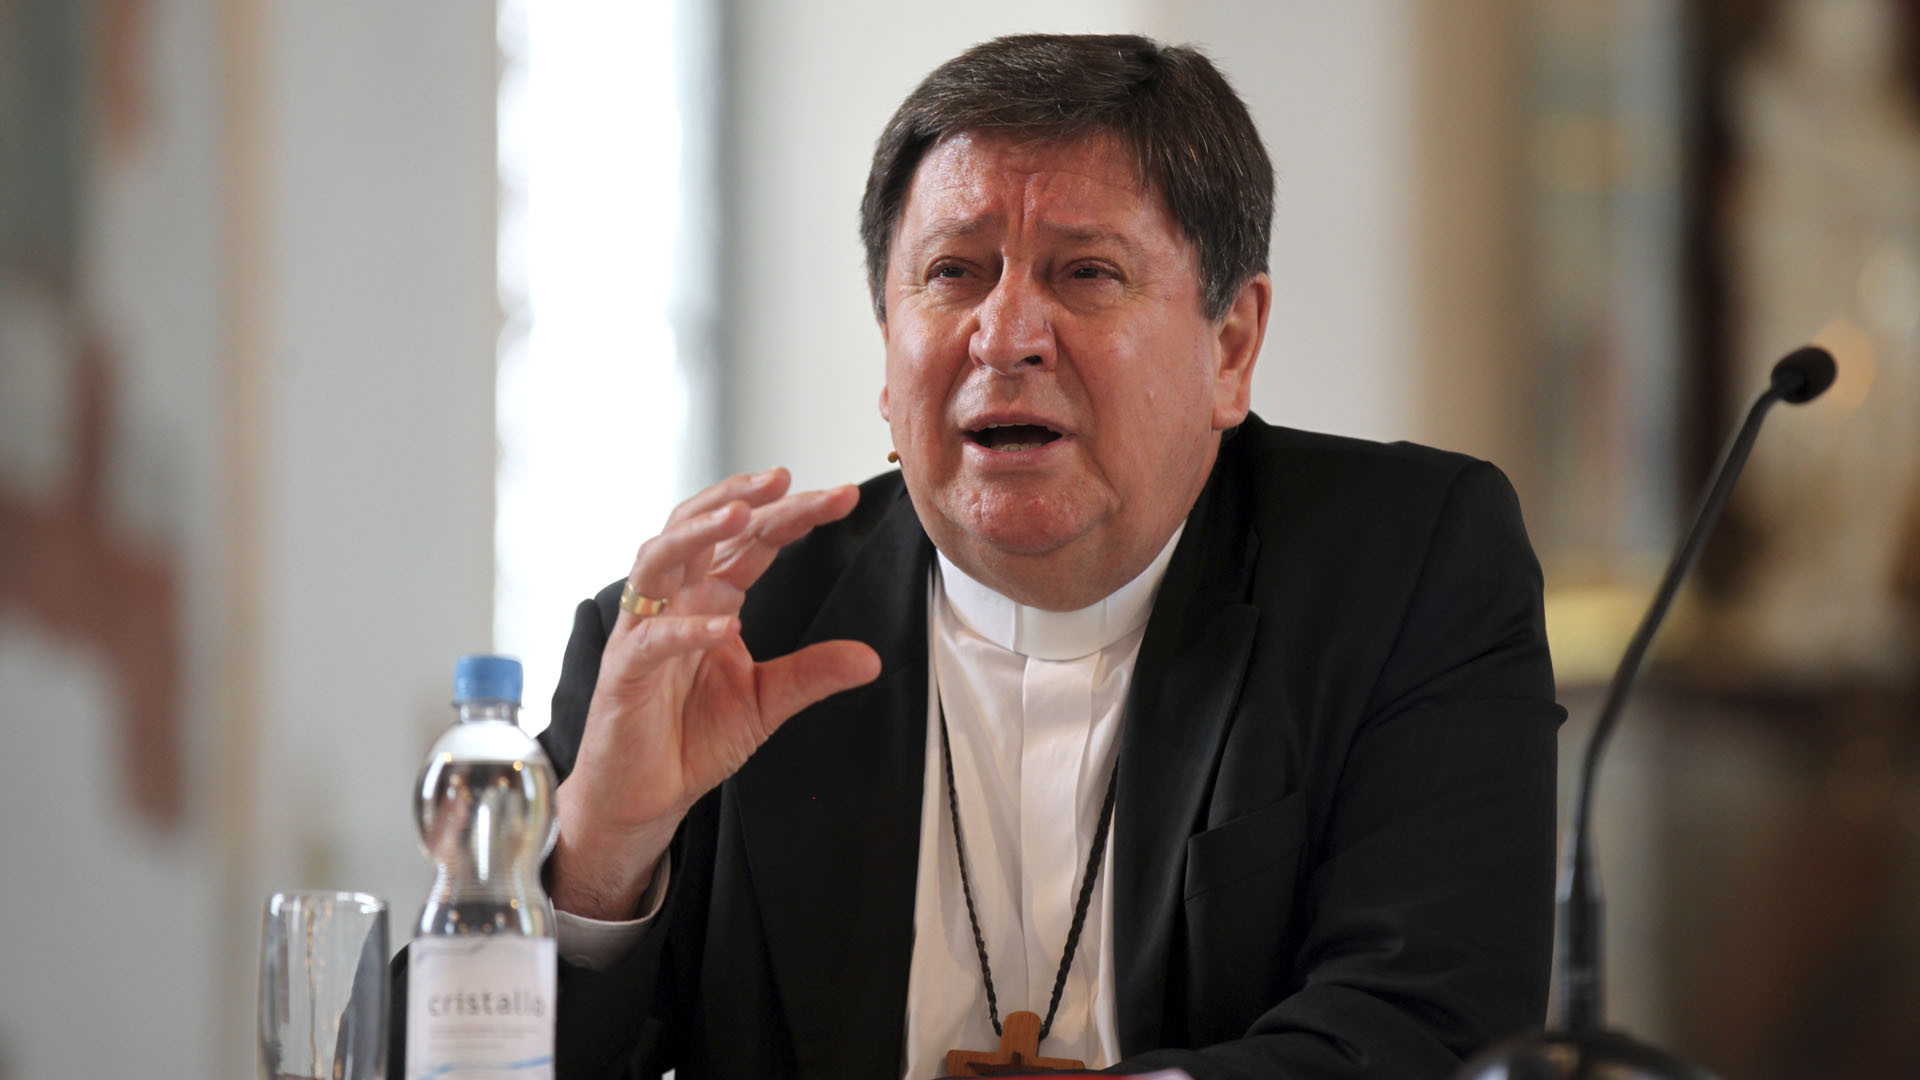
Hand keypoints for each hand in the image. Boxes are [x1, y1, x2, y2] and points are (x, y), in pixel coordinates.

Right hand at [550, 468, 881, 919]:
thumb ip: (813, 673)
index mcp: (712, 596)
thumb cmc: (691, 738)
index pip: (754, 540)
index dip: (795, 513)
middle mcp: (677, 599)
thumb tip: (870, 658)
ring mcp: (646, 629)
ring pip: (662, 556)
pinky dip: (688, 627)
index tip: (843, 497)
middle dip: (746, 497)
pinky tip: (724, 624)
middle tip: (789, 479)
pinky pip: (654, 638)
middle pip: (707, 528)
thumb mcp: (768, 701)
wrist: (643, 795)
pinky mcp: (625, 669)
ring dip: (702, 531)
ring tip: (743, 514)